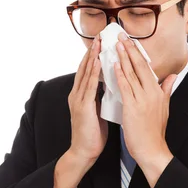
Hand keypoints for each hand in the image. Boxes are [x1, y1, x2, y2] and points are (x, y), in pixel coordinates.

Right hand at [68, 33, 107, 161]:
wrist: (84, 152)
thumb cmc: (92, 134)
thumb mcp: (98, 111)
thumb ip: (100, 98)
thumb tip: (110, 87)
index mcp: (81, 95)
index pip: (87, 71)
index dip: (93, 56)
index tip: (101, 43)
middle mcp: (77, 94)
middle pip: (84, 68)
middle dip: (91, 51)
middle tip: (99, 35)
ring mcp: (78, 100)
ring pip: (85, 73)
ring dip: (92, 57)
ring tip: (98, 42)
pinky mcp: (82, 107)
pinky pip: (89, 86)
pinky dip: (93, 73)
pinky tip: (98, 62)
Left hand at [114, 32, 176, 166]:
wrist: (152, 150)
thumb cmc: (155, 132)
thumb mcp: (164, 107)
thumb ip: (167, 89)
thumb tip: (173, 76)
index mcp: (159, 92)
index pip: (147, 67)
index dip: (138, 53)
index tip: (131, 41)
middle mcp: (152, 93)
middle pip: (140, 66)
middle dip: (129, 49)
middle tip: (120, 36)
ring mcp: (143, 99)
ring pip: (131, 74)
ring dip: (122, 58)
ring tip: (115, 45)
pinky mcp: (133, 107)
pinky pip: (125, 87)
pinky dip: (119, 75)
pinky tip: (114, 65)